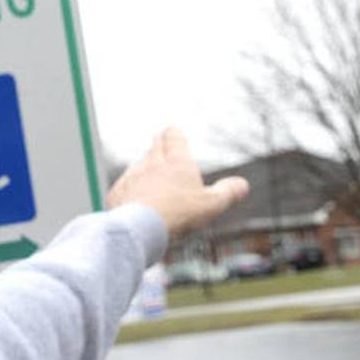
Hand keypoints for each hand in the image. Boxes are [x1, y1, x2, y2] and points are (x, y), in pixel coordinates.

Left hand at [107, 127, 247, 238]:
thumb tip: (242, 185)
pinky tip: (132, 194)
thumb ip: (228, 193)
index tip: (174, 131)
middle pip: (154, 146)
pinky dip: (129, 187)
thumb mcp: (211, 205)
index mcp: (176, 161)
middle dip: (158, 143)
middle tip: (160, 141)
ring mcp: (132, 177)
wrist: (139, 227)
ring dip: (143, 166)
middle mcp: (151, 163)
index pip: (174, 136)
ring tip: (147, 170)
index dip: (174, 133)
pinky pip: (123, 185)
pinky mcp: (117, 192)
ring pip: (137, 165)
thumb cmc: (177, 214)